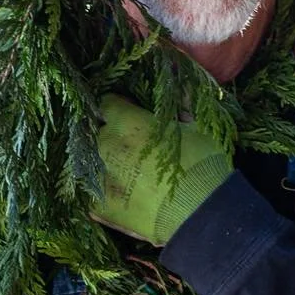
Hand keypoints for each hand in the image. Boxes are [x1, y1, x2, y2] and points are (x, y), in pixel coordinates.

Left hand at [93, 95, 232, 245]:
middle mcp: (104, 146)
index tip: (131, 114)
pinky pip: (93, 193)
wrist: (201, 214)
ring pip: (92, 163)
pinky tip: (122, 195)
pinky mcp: (98, 207)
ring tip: (127, 174)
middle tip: (132, 147)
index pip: (107, 104)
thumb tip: (180, 81)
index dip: (120, 108)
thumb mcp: (196, 128)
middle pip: (97, 134)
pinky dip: (104, 192)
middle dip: (111, 137)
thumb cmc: (202, 165)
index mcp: (125, 122)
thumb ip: (180, 105)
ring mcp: (98, 177)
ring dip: (106, 164)